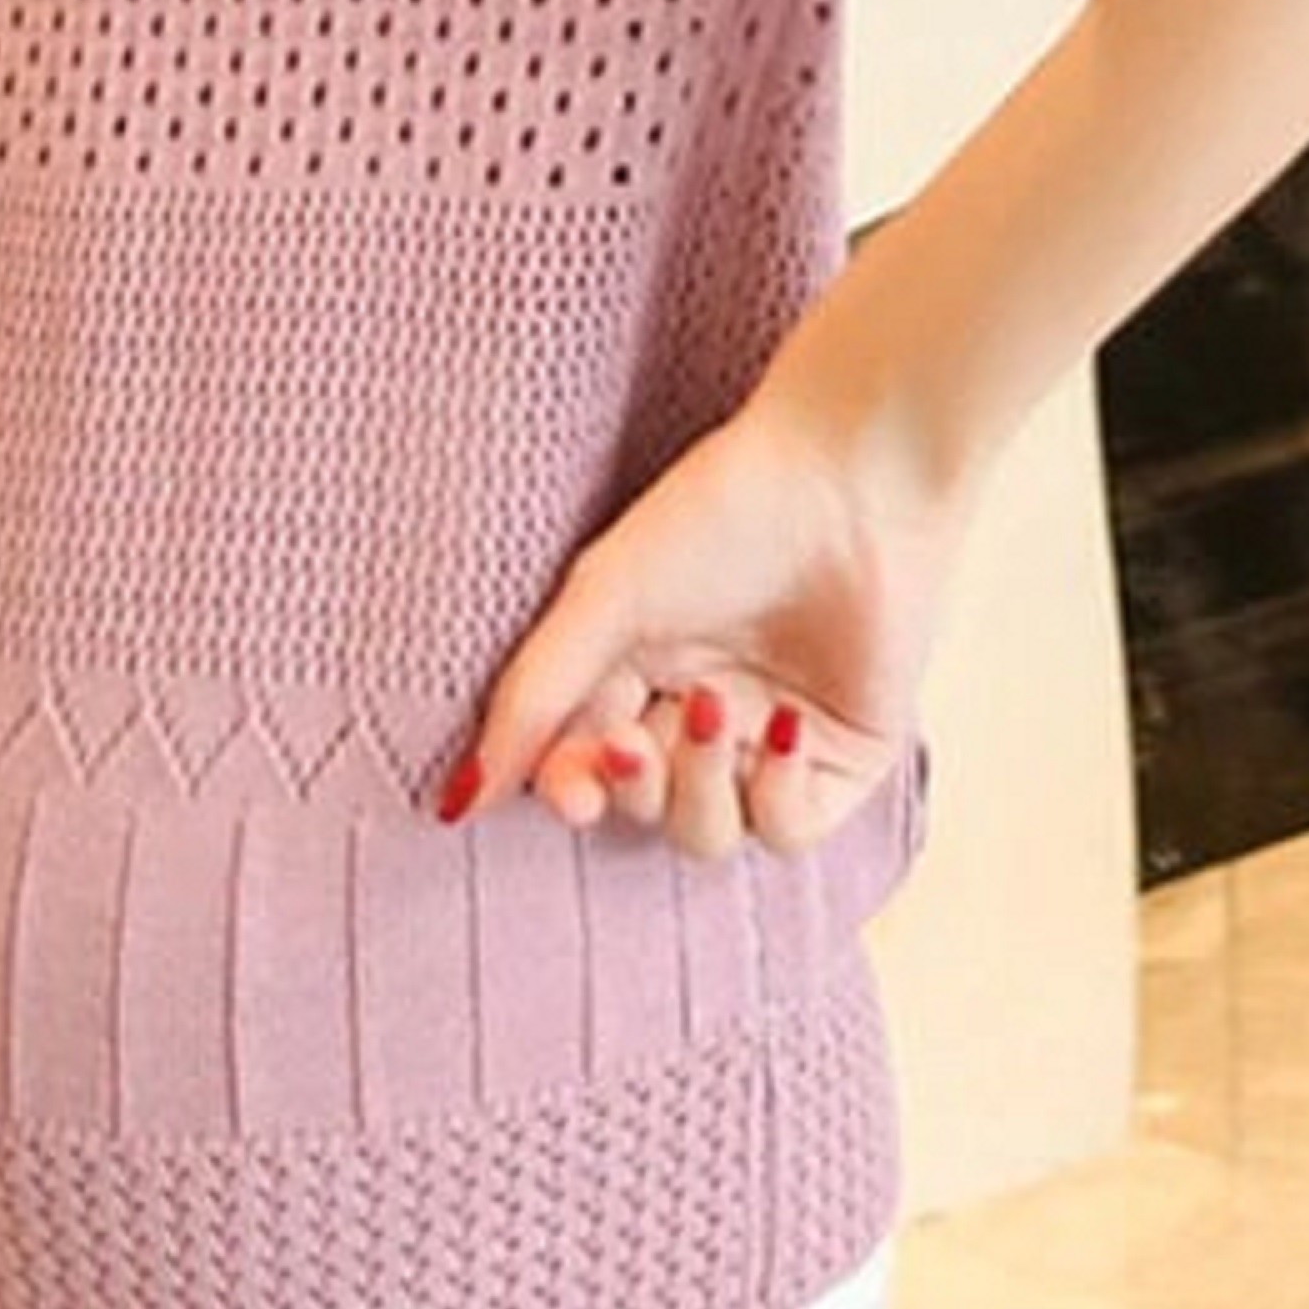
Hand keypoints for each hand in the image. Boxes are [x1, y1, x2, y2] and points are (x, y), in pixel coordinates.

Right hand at [446, 375, 969, 860]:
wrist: (849, 476)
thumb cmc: (722, 512)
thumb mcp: (605, 600)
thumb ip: (534, 699)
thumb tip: (459, 802)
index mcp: (642, 671)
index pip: (588, 769)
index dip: (572, 792)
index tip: (570, 790)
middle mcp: (706, 710)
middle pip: (647, 811)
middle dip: (635, 784)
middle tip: (635, 736)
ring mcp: (775, 737)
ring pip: (713, 832)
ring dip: (699, 787)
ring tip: (713, 707)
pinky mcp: (844, 754)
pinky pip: (791, 830)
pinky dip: (775, 797)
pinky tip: (781, 729)